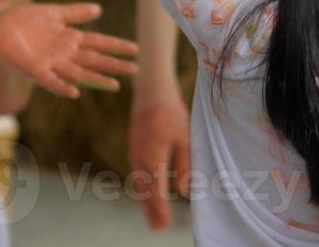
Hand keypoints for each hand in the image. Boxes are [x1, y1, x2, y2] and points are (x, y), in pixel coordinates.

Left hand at [0, 2, 133, 98]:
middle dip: (114, 64)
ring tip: (115, 85)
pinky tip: (74, 92)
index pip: (98, 42)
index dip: (116, 46)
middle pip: (94, 59)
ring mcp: (50, 63)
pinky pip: (50, 81)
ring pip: (79, 72)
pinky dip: (62, 87)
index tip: (136, 49)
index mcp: (69, 38)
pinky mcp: (34, 70)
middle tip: (135, 69)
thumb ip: (75, 12)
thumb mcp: (53, 12)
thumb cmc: (23, 20)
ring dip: (96, 78)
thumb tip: (99, 10)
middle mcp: (64, 53)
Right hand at [128, 96, 192, 229]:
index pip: (156, 191)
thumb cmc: (171, 113)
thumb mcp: (184, 139)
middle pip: (144, 191)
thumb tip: (182, 191)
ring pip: (139, 183)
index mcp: (152, 158)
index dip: (160, 210)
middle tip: (158, 228)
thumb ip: (184, 165)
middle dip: (151, 210)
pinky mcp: (134, 147)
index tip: (164, 225)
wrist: (151, 91)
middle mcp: (139, 159)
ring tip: (152, 216)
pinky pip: (137, 173)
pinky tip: (147, 191)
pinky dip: (142, 187)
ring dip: (145, 201)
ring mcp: (134, 153)